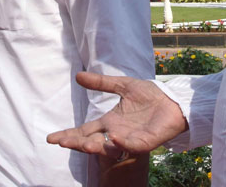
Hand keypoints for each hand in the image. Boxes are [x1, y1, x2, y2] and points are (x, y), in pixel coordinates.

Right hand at [47, 72, 187, 156]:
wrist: (173, 102)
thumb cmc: (150, 96)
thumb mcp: (122, 85)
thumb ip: (101, 83)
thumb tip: (78, 76)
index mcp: (110, 122)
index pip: (85, 131)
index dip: (69, 135)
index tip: (51, 138)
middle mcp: (116, 133)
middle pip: (91, 142)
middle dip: (76, 143)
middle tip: (61, 142)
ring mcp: (129, 139)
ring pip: (108, 148)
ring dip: (95, 147)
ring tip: (82, 144)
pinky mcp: (145, 142)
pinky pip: (131, 146)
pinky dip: (122, 144)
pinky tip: (114, 138)